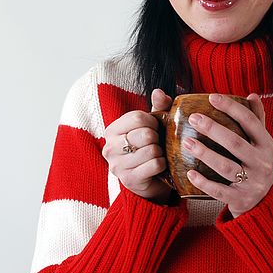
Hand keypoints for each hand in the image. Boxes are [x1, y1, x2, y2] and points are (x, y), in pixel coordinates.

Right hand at [102, 88, 172, 203]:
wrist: (149, 180)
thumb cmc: (149, 147)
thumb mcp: (153, 125)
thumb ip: (158, 107)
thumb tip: (158, 92)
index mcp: (112, 131)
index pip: (137, 117)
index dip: (153, 121)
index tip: (154, 128)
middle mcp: (110, 148)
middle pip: (145, 134)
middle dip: (157, 139)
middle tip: (155, 144)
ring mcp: (117, 166)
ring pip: (152, 150)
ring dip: (160, 153)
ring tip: (156, 156)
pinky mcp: (129, 180)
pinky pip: (155, 164)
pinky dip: (162, 165)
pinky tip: (157, 167)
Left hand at [182, 93, 272, 217]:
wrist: (264, 201)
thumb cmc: (257, 164)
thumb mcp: (262, 144)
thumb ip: (257, 120)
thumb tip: (252, 95)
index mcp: (268, 145)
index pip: (250, 122)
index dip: (231, 108)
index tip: (212, 97)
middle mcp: (263, 164)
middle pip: (235, 143)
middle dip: (213, 129)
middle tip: (193, 118)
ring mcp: (252, 183)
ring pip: (225, 166)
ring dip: (205, 153)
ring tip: (187, 142)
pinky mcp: (240, 199)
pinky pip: (219, 190)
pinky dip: (204, 182)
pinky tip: (190, 172)